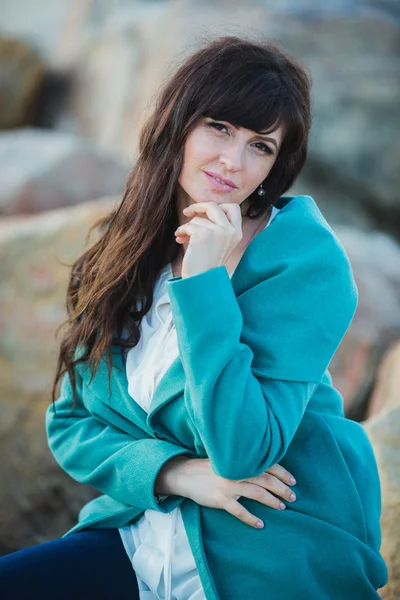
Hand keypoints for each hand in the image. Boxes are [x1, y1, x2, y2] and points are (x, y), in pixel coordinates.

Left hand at [174, 202, 242, 277]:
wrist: (202, 281)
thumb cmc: (208, 265)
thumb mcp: (221, 244)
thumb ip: (218, 228)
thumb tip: (202, 210)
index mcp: (237, 233)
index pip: (233, 208)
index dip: (218, 205)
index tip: (206, 211)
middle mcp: (230, 231)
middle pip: (213, 205)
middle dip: (198, 206)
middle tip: (187, 212)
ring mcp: (217, 231)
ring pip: (197, 218)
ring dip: (187, 226)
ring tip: (183, 237)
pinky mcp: (202, 235)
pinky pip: (188, 225)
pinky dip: (181, 231)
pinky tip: (180, 240)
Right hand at [174, 458, 296, 528]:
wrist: (185, 474)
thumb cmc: (209, 468)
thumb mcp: (227, 460)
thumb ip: (243, 463)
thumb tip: (265, 468)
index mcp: (239, 461)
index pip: (266, 465)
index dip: (281, 472)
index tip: (293, 481)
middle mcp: (236, 472)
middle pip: (265, 479)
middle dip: (281, 488)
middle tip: (293, 496)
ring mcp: (228, 485)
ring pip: (256, 493)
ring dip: (272, 501)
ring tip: (282, 507)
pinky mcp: (220, 499)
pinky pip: (239, 510)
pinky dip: (251, 518)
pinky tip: (260, 524)